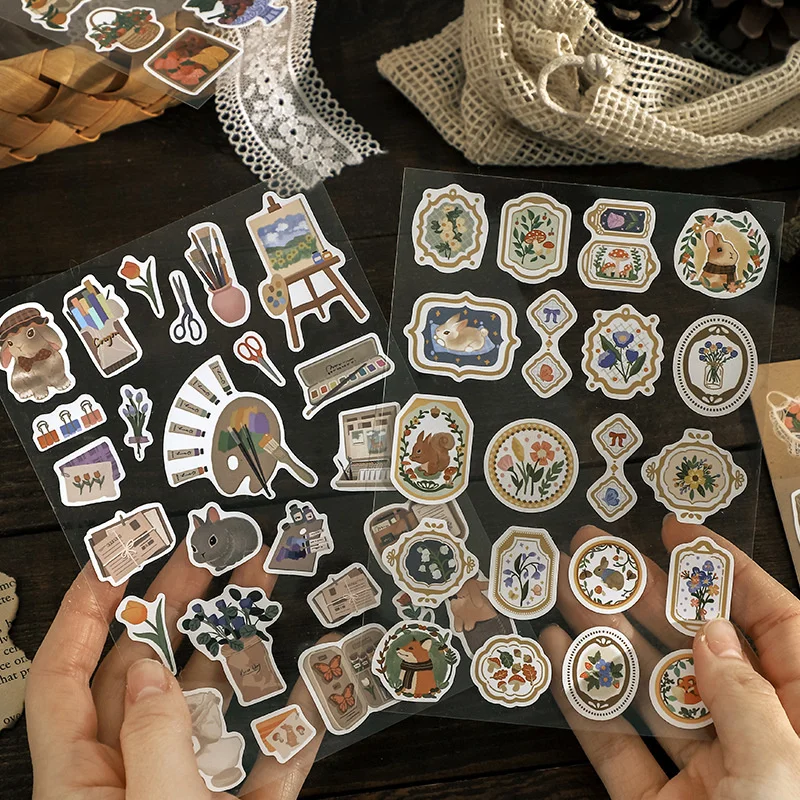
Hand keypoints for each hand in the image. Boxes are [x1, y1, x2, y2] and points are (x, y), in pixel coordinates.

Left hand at [26, 543, 324, 799]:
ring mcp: (190, 792)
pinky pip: (270, 755)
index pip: (62, 677)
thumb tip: (151, 673)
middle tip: (205, 554)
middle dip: (175, 603)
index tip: (115, 559)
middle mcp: (131, 778)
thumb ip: (152, 737)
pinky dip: (298, 718)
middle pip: (145, 671)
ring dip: (240, 643)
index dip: (82, 610)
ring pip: (210, 702)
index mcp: (82, 780)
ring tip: (261, 588)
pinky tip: (320, 679)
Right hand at [540, 514, 799, 799]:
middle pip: (692, 649)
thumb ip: (744, 695)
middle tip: (595, 554)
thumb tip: (710, 634)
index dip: (726, 571)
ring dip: (601, 637)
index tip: (678, 533)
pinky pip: (615, 748)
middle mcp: (756, 741)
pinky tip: (561, 656)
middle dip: (640, 594)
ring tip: (562, 589)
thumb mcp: (785, 768)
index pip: (773, 624)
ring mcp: (705, 776)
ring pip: (646, 691)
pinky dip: (584, 702)